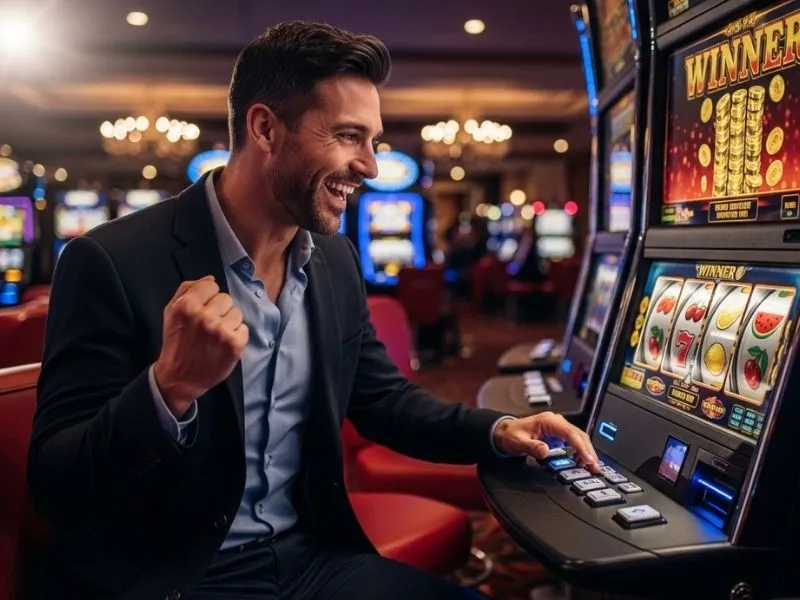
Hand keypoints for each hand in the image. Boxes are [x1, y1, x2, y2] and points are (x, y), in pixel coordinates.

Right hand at [153, 276, 248, 416]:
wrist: (179, 377)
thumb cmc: (176, 342)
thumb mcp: (171, 312)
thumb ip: (187, 290)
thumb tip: (210, 278)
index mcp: (187, 305)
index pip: (211, 285)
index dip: (208, 297)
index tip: (203, 309)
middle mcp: (204, 316)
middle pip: (226, 298)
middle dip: (219, 310)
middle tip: (209, 326)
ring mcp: (221, 331)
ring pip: (237, 313)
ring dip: (229, 323)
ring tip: (216, 336)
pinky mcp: (234, 344)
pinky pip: (244, 328)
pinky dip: (236, 336)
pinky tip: (224, 345)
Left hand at [493, 412, 599, 472]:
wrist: (504, 433)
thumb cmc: (511, 435)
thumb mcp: (518, 442)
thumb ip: (532, 447)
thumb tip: (545, 451)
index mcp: (548, 421)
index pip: (570, 433)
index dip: (581, 447)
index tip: (588, 459)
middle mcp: (556, 422)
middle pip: (579, 435)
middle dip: (589, 451)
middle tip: (596, 467)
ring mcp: (558, 428)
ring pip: (579, 438)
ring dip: (586, 452)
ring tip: (592, 467)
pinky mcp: (558, 435)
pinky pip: (574, 442)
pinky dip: (580, 452)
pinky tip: (582, 462)